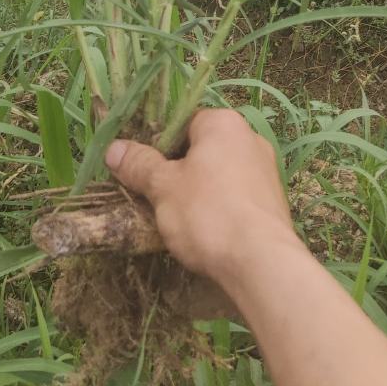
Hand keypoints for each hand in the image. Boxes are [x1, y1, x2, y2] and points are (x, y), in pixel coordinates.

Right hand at [105, 108, 295, 285]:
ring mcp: (266, 170)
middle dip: (176, 171)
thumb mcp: (163, 187)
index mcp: (224, 123)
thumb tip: (113, 148)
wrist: (262, 263)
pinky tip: (204, 232)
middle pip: (201, 148)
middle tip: (152, 195)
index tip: (140, 168)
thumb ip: (139, 164)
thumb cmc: (208, 213)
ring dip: (197, 191)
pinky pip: (236, 196)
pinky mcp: (273, 202)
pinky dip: (219, 208)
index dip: (158, 144)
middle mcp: (250, 138)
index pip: (183, 122)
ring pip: (219, 174)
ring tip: (174, 218)